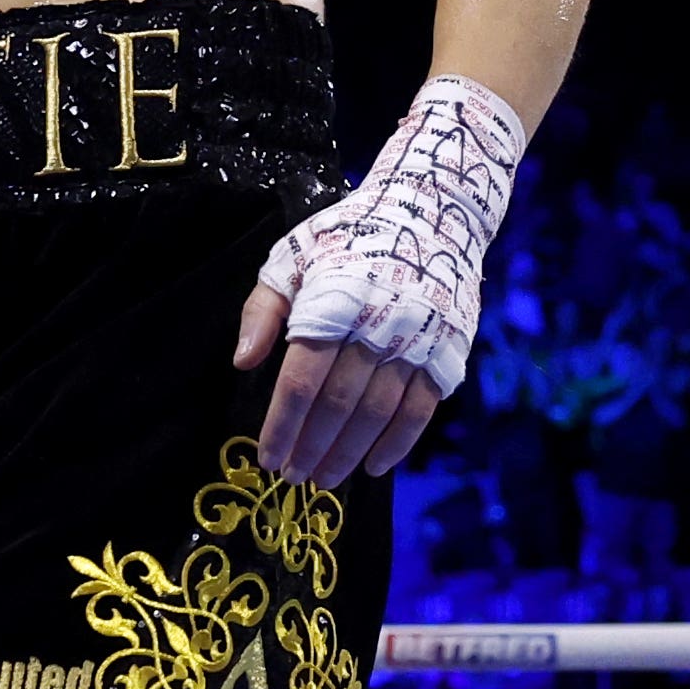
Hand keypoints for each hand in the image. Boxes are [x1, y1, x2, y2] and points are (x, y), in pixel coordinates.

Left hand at [234, 75, 527, 487]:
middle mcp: (378, 326)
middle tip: (293, 477)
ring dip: (348, 455)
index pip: (302, 380)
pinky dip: (397, 445)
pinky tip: (373, 466)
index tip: (267, 456)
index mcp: (334, 302)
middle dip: (311, 448)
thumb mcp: (294, 255)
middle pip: (338, 405)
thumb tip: (242, 362)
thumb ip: (263, 309)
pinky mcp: (447, 353)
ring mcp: (417, 342)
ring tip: (325, 478)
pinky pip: (420, 411)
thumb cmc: (351, 236)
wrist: (433, 211)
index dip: (282, 425)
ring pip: (378, 414)